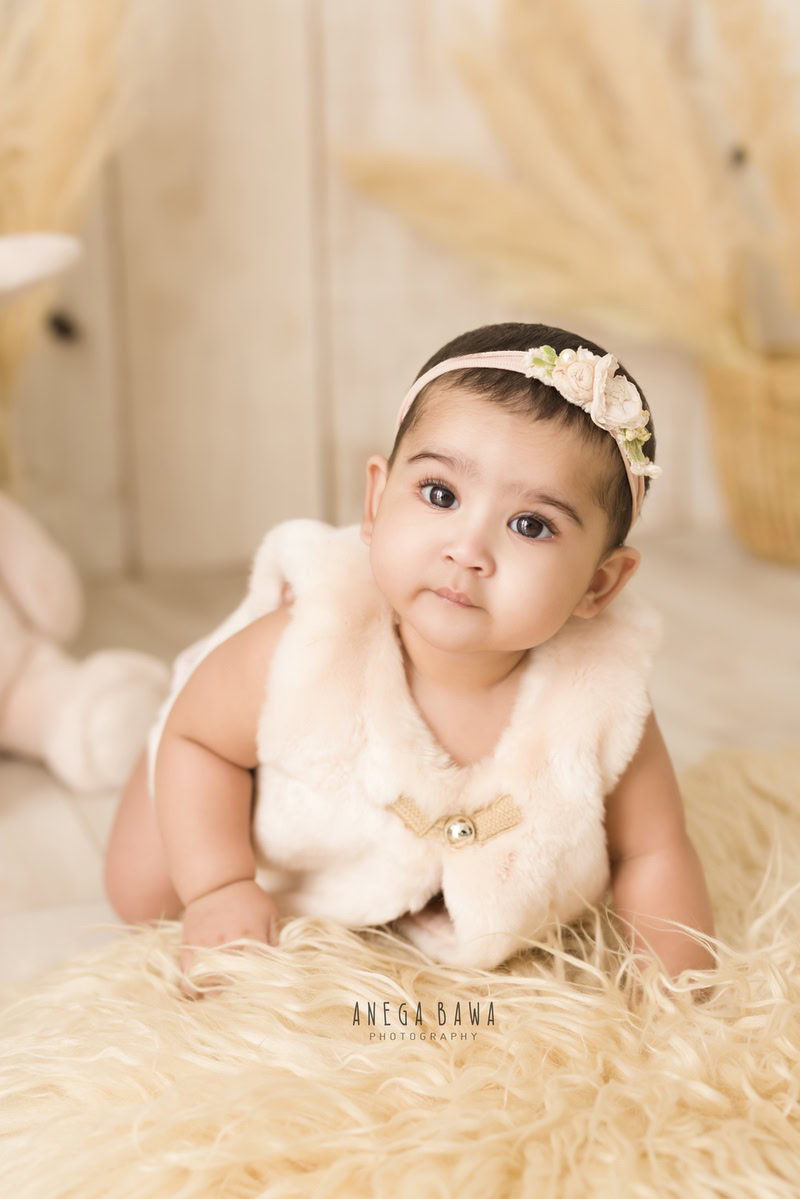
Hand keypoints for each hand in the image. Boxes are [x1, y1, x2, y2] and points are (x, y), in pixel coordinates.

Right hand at [179, 878, 279, 999]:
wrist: (216, 883)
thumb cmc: (248, 900)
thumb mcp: (270, 915)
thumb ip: (276, 942)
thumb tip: (285, 968)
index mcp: (252, 938)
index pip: (259, 975)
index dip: (262, 992)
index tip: (265, 1002)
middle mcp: (228, 945)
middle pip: (232, 987)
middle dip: (238, 1001)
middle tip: (244, 1008)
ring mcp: (205, 948)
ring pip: (208, 988)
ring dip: (216, 999)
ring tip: (224, 1005)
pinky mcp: (189, 949)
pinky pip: (188, 980)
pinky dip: (194, 992)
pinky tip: (202, 997)